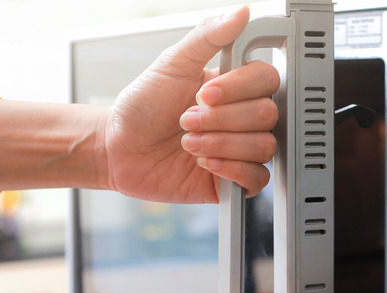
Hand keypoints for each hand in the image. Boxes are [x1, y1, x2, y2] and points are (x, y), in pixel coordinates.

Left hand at [99, 6, 278, 202]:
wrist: (119, 149)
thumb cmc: (142, 107)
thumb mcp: (171, 64)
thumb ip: (207, 37)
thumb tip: (240, 13)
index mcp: (235, 87)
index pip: (267, 80)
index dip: (238, 89)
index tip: (204, 94)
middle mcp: (242, 118)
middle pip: (267, 115)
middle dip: (222, 120)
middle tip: (187, 120)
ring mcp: (240, 149)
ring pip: (263, 147)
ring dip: (220, 145)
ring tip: (190, 143)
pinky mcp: (234, 181)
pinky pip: (257, 179)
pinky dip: (230, 170)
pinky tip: (205, 164)